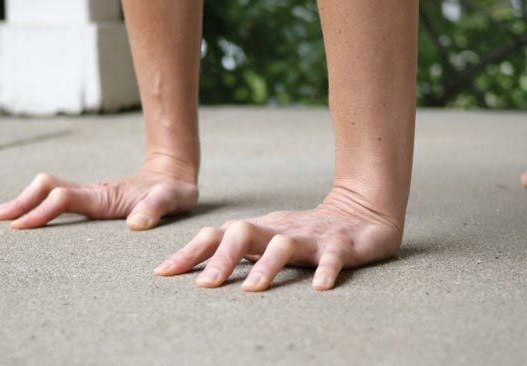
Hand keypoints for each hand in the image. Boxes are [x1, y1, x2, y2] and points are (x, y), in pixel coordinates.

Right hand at [0, 158, 197, 229]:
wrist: (173, 173)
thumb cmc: (174, 190)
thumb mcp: (173, 200)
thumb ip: (156, 208)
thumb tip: (136, 224)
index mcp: (104, 196)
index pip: (64, 200)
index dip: (42, 210)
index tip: (20, 225)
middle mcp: (92, 193)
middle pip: (46, 190)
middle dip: (21, 202)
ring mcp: (90, 195)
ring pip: (47, 191)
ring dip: (24, 201)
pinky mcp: (92, 198)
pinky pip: (57, 198)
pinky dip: (37, 203)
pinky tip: (25, 214)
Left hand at [154, 189, 402, 290]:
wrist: (363, 210)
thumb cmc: (307, 232)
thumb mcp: (268, 239)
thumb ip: (238, 252)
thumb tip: (195, 271)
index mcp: (259, 229)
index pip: (217, 236)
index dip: (189, 252)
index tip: (163, 273)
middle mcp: (279, 230)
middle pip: (244, 235)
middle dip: (222, 259)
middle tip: (204, 285)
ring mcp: (310, 237)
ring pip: (283, 247)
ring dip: (266, 267)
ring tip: (251, 291)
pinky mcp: (340, 247)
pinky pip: (332, 259)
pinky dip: (325, 272)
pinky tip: (319, 288)